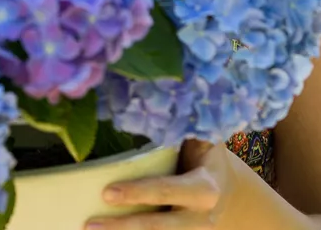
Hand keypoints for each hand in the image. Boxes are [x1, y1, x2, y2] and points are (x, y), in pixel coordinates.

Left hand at [86, 139, 230, 228]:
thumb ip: (184, 129)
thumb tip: (154, 103)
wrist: (230, 195)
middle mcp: (198, 217)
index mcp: (204, 189)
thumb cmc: (206, 159)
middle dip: (123, 225)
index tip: (107, 193)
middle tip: (90, 223)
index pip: (166, 190)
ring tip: (90, 228)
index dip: (137, 193)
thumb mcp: (204, 143)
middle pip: (157, 226)